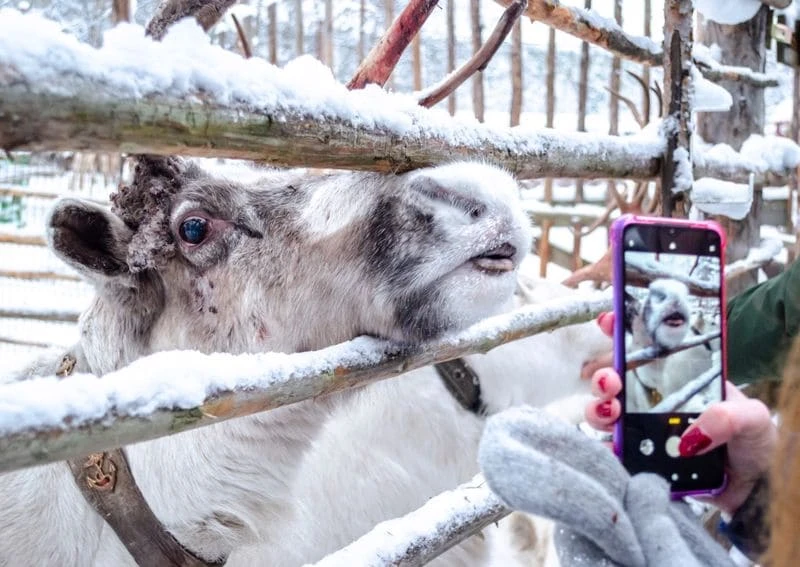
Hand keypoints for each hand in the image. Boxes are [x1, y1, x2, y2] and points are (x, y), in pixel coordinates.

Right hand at [584, 312, 776, 515]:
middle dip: (602, 376)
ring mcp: (643, 430)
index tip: (609, 322)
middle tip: (610, 382)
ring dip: (599, 409)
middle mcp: (653, 401)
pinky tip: (614, 446)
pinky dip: (608, 447)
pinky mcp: (640, 459)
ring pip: (605, 414)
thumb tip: (693, 436)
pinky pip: (614, 451)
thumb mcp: (754, 418)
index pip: (644, 348)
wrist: (754, 488)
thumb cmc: (755, 443)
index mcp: (678, 379)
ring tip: (612, 413)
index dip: (621, 330)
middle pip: (613, 381)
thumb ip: (730, 417)